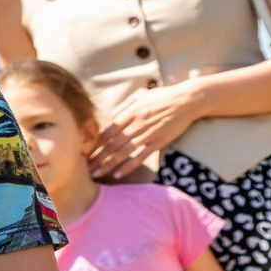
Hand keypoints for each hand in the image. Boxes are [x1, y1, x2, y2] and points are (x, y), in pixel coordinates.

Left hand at [85, 82, 202, 178]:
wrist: (187, 100)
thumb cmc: (162, 97)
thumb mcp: (140, 96)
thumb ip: (124, 106)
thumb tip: (110, 116)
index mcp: (128, 114)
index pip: (106, 131)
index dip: (94, 143)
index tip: (83, 152)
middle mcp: (135, 125)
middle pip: (111, 144)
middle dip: (96, 157)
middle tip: (84, 168)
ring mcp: (147, 134)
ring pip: (123, 153)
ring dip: (107, 165)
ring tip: (96, 174)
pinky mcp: (159, 142)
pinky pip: (141, 157)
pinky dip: (129, 166)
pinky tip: (118, 174)